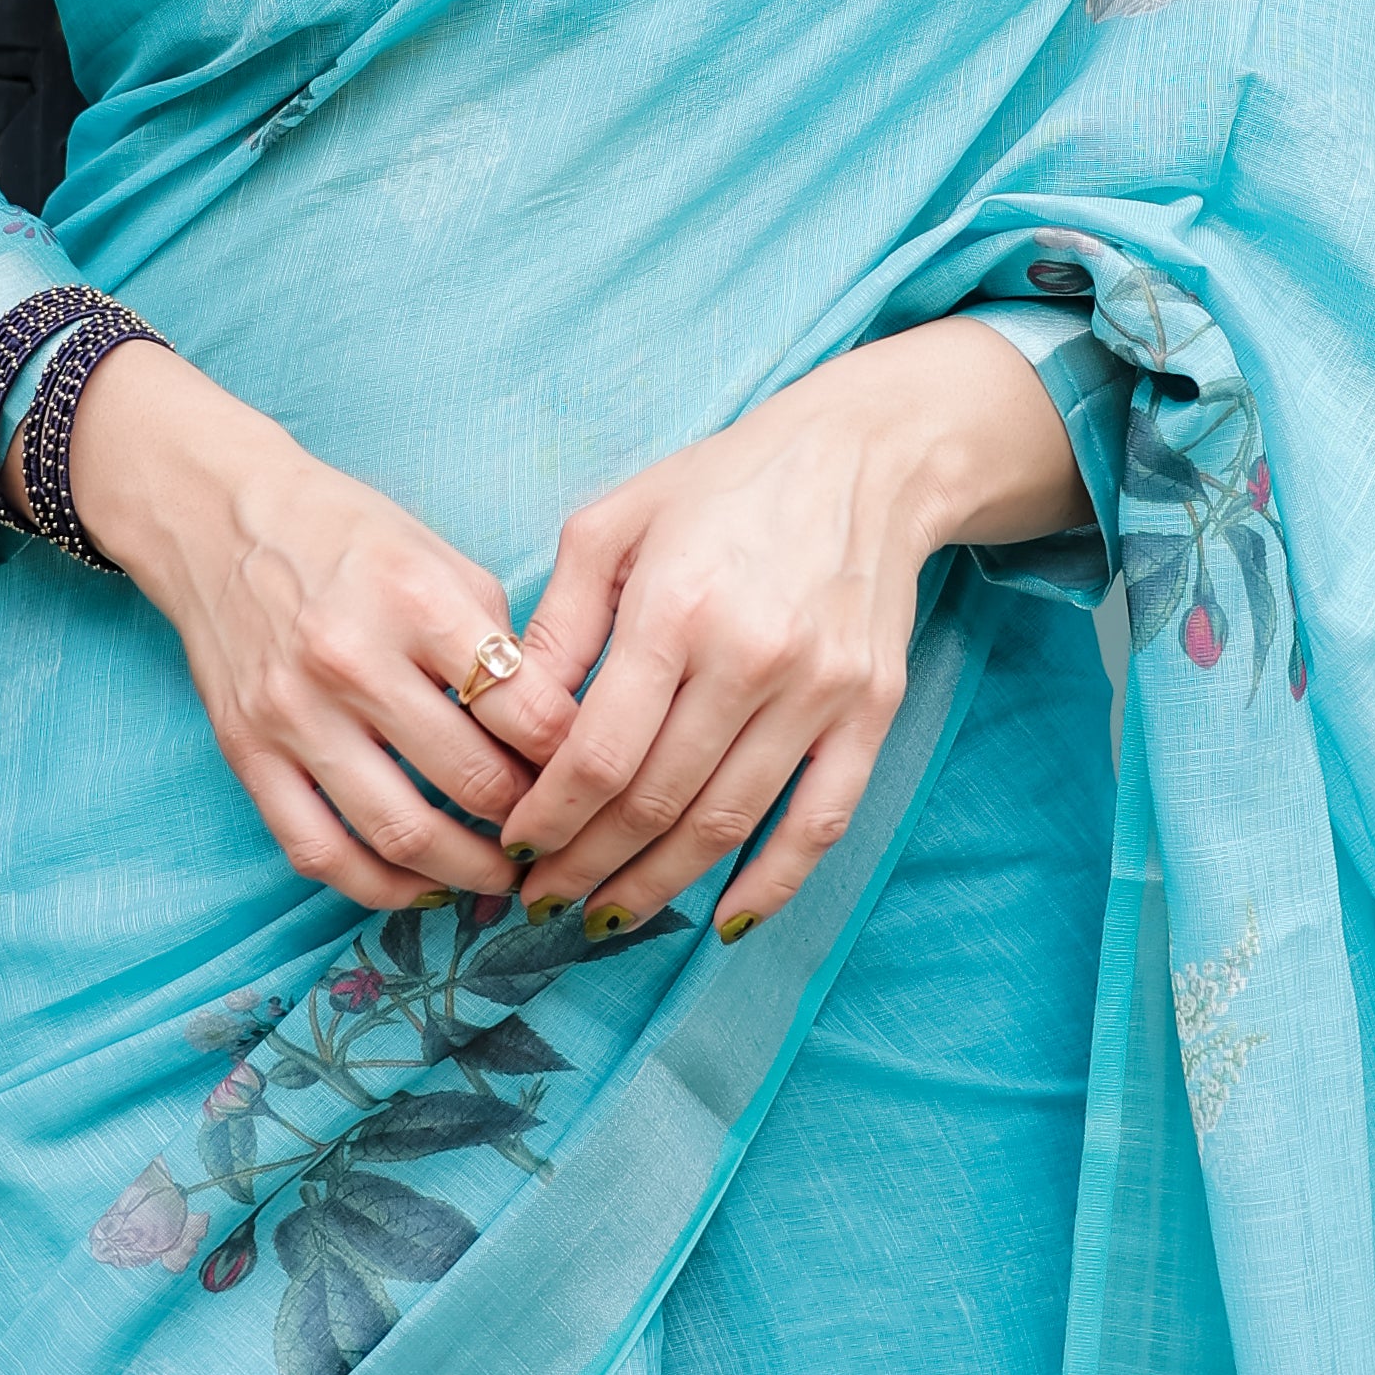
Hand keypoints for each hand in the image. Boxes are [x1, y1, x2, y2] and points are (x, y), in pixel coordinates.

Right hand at [56, 341, 579, 913]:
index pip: (526, 713)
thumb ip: (501, 642)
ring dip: (466, 872)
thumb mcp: (442, 557)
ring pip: (400, 833)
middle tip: (555, 832)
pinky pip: (319, 851)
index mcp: (417, 601)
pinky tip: (421, 886)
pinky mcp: (247, 753)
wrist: (218, 517)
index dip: (572, 759)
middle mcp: (352, 660)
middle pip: (473, 782)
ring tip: (503, 875)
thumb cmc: (347, 535)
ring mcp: (293, 714)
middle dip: (529, 822)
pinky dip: (380, 886)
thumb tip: (556, 738)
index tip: (587, 775)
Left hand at [497, 323, 1085, 940]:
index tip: (513, 848)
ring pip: (726, 823)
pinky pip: (821, 821)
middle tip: (542, 900)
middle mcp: (751, 657)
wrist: (864, 457)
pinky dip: (773, 882)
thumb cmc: (721, 483)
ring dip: (658, 885)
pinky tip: (725, 918)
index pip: (600, 753)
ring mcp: (819, 690)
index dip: (549, 817)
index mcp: (676, 607)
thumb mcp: (612, 523)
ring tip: (604, 916)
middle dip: (587, 864)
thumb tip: (505, 720)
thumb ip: (558, 625)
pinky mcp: (869, 711)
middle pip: (655, 802)